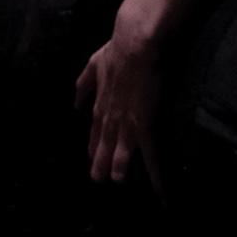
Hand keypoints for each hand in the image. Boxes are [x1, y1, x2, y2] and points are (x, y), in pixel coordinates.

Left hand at [74, 31, 161, 185]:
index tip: (92, 157)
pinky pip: (151, 156)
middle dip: (101, 164)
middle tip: (99, 180)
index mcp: (100, 105)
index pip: (95, 132)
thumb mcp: (93, 65)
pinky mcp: (145, 128)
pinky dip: (156, 174)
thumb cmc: (118, 50)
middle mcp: (110, 120)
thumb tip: (75, 102)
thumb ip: (84, 84)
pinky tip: (160, 191)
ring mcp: (127, 126)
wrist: (135, 45)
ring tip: (118, 182)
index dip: (94, 146)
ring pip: (121, 156)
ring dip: (120, 170)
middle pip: (103, 148)